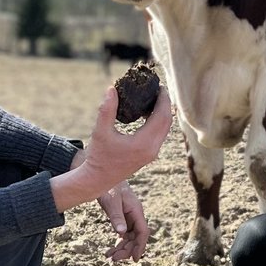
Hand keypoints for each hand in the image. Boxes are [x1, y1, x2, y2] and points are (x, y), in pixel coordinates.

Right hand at [59, 85, 172, 207]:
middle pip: (167, 122)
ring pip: (165, 129)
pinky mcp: (149, 155)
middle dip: (165, 104)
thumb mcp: (100, 131)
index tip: (160, 86)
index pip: (161, 116)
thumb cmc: (98, 156)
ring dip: (162, 113)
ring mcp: (152, 154)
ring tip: (153, 98)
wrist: (98, 180)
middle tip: (158, 89)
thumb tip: (112, 88)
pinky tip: (147, 113)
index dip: (163, 100)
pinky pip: (159, 134)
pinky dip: (158, 122)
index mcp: (143, 143)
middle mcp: (152, 149)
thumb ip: (107, 109)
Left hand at [97, 181, 148, 261]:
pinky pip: (124, 235)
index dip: (140, 246)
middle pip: (136, 237)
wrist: (103, 178)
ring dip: (122, 248)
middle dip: (127, 250)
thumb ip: (116, 217)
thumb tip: (121, 233)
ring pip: (130, 238)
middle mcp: (135, 215)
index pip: (143, 232)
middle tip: (113, 259)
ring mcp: (129, 217)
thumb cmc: (109, 187)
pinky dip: (118, 243)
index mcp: (136, 210)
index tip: (135, 259)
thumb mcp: (111, 202)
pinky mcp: (123, 218)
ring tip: (109, 257)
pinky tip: (110, 250)